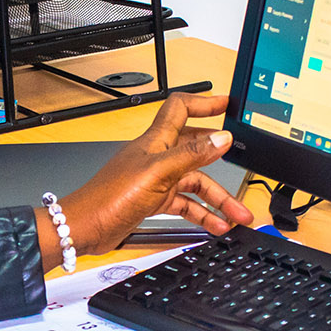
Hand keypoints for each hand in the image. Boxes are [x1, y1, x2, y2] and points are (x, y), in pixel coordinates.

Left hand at [39, 93, 250, 264]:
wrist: (85, 227)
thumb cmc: (110, 197)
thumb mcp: (157, 173)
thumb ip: (190, 155)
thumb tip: (221, 137)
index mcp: (156, 141)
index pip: (181, 108)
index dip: (204, 102)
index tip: (226, 104)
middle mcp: (156, 156)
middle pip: (196, 151)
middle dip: (222, 163)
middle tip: (244, 171)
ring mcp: (155, 179)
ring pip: (194, 183)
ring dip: (217, 199)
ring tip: (237, 216)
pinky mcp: (152, 200)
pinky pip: (184, 203)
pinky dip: (201, 213)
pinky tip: (215, 225)